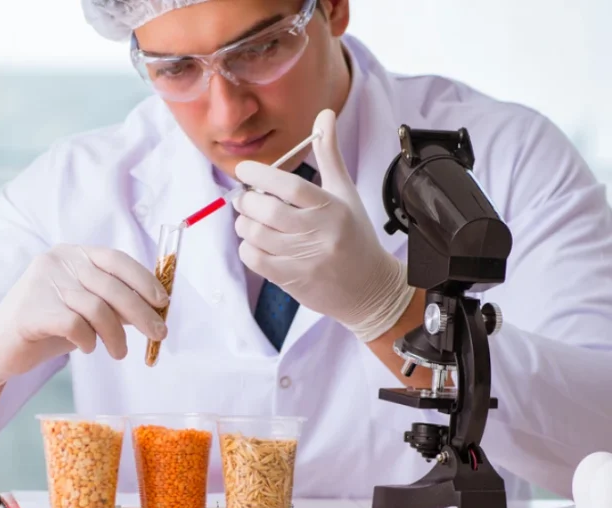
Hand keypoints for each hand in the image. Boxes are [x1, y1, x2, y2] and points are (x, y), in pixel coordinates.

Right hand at [0, 244, 169, 388]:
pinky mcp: (32, 310)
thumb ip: (112, 302)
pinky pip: (76, 326)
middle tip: (158, 335)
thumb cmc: (46, 326)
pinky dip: (89, 340)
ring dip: (116, 336)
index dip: (143, 280)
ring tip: (119, 353)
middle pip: (111, 286)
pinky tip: (87, 348)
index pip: (116, 259)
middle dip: (141, 313)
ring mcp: (42, 283)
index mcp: (71, 254)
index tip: (162, 302)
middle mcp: (57, 261)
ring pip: (97, 309)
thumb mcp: (83, 308)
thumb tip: (154, 309)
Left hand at [232, 109, 414, 341]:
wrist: (369, 288)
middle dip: (247, 202)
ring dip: (244, 225)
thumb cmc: (353, 234)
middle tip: (243, 198)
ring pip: (257, 235)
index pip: (292, 187)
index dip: (262, 175)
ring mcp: (306, 259)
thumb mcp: (344, 192)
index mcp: (332, 208)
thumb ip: (329, 154)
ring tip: (249, 220)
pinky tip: (256, 242)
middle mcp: (320, 233)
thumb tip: (325, 113)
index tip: (244, 170)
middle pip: (268, 211)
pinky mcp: (293, 280)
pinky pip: (255, 259)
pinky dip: (248, 248)